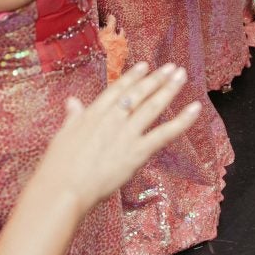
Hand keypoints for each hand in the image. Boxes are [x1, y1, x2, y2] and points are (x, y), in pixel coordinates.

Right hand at [34, 63, 198, 210]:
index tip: (144, 66)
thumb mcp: (63, 135)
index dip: (133, 77)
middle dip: (156, 79)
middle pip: (138, 94)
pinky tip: (195, 109)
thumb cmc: (59, 166)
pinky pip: (164, 134)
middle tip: (172, 67)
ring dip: (169, 89)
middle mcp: (113, 119)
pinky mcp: (137, 152)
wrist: (64, 188)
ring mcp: (126, 134)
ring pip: (152, 107)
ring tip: (181, 76)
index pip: (117, 89)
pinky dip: (182, 121)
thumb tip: (72, 102)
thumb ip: (73, 117)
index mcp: (94, 113)